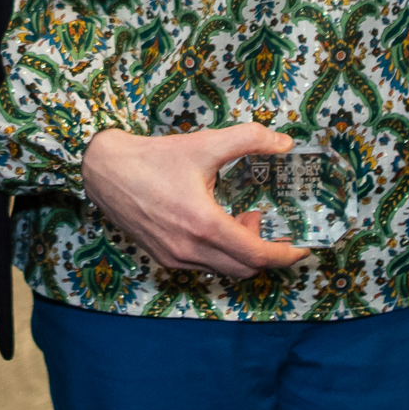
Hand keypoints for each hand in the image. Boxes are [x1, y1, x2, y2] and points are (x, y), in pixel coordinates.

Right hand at [81, 125, 312, 281]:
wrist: (105, 170)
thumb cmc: (154, 157)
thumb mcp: (205, 143)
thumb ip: (249, 139)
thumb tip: (284, 142)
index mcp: (204, 224)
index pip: (258, 255)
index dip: (286, 254)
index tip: (303, 245)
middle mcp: (190, 250)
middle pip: (245, 269)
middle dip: (266, 250)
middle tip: (267, 222)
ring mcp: (175, 258)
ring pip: (225, 270)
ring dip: (242, 252)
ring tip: (240, 218)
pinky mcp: (164, 258)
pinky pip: (204, 266)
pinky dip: (220, 254)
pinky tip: (215, 225)